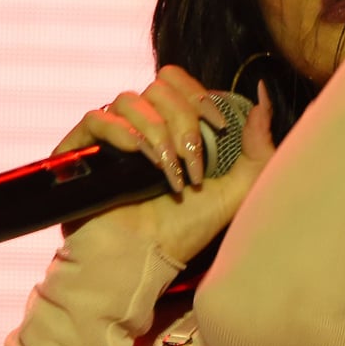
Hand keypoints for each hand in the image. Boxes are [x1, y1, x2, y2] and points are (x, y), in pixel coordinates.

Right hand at [51, 67, 275, 266]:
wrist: (142, 263)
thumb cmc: (184, 232)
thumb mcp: (235, 191)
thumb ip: (257, 148)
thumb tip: (263, 98)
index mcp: (170, 129)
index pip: (178, 83)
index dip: (199, 95)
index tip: (218, 127)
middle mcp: (138, 129)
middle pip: (158, 87)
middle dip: (183, 119)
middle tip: (192, 161)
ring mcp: (108, 140)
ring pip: (129, 100)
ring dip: (157, 131)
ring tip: (167, 170)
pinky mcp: (80, 153)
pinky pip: (96, 118)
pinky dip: (122, 131)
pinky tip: (138, 156)